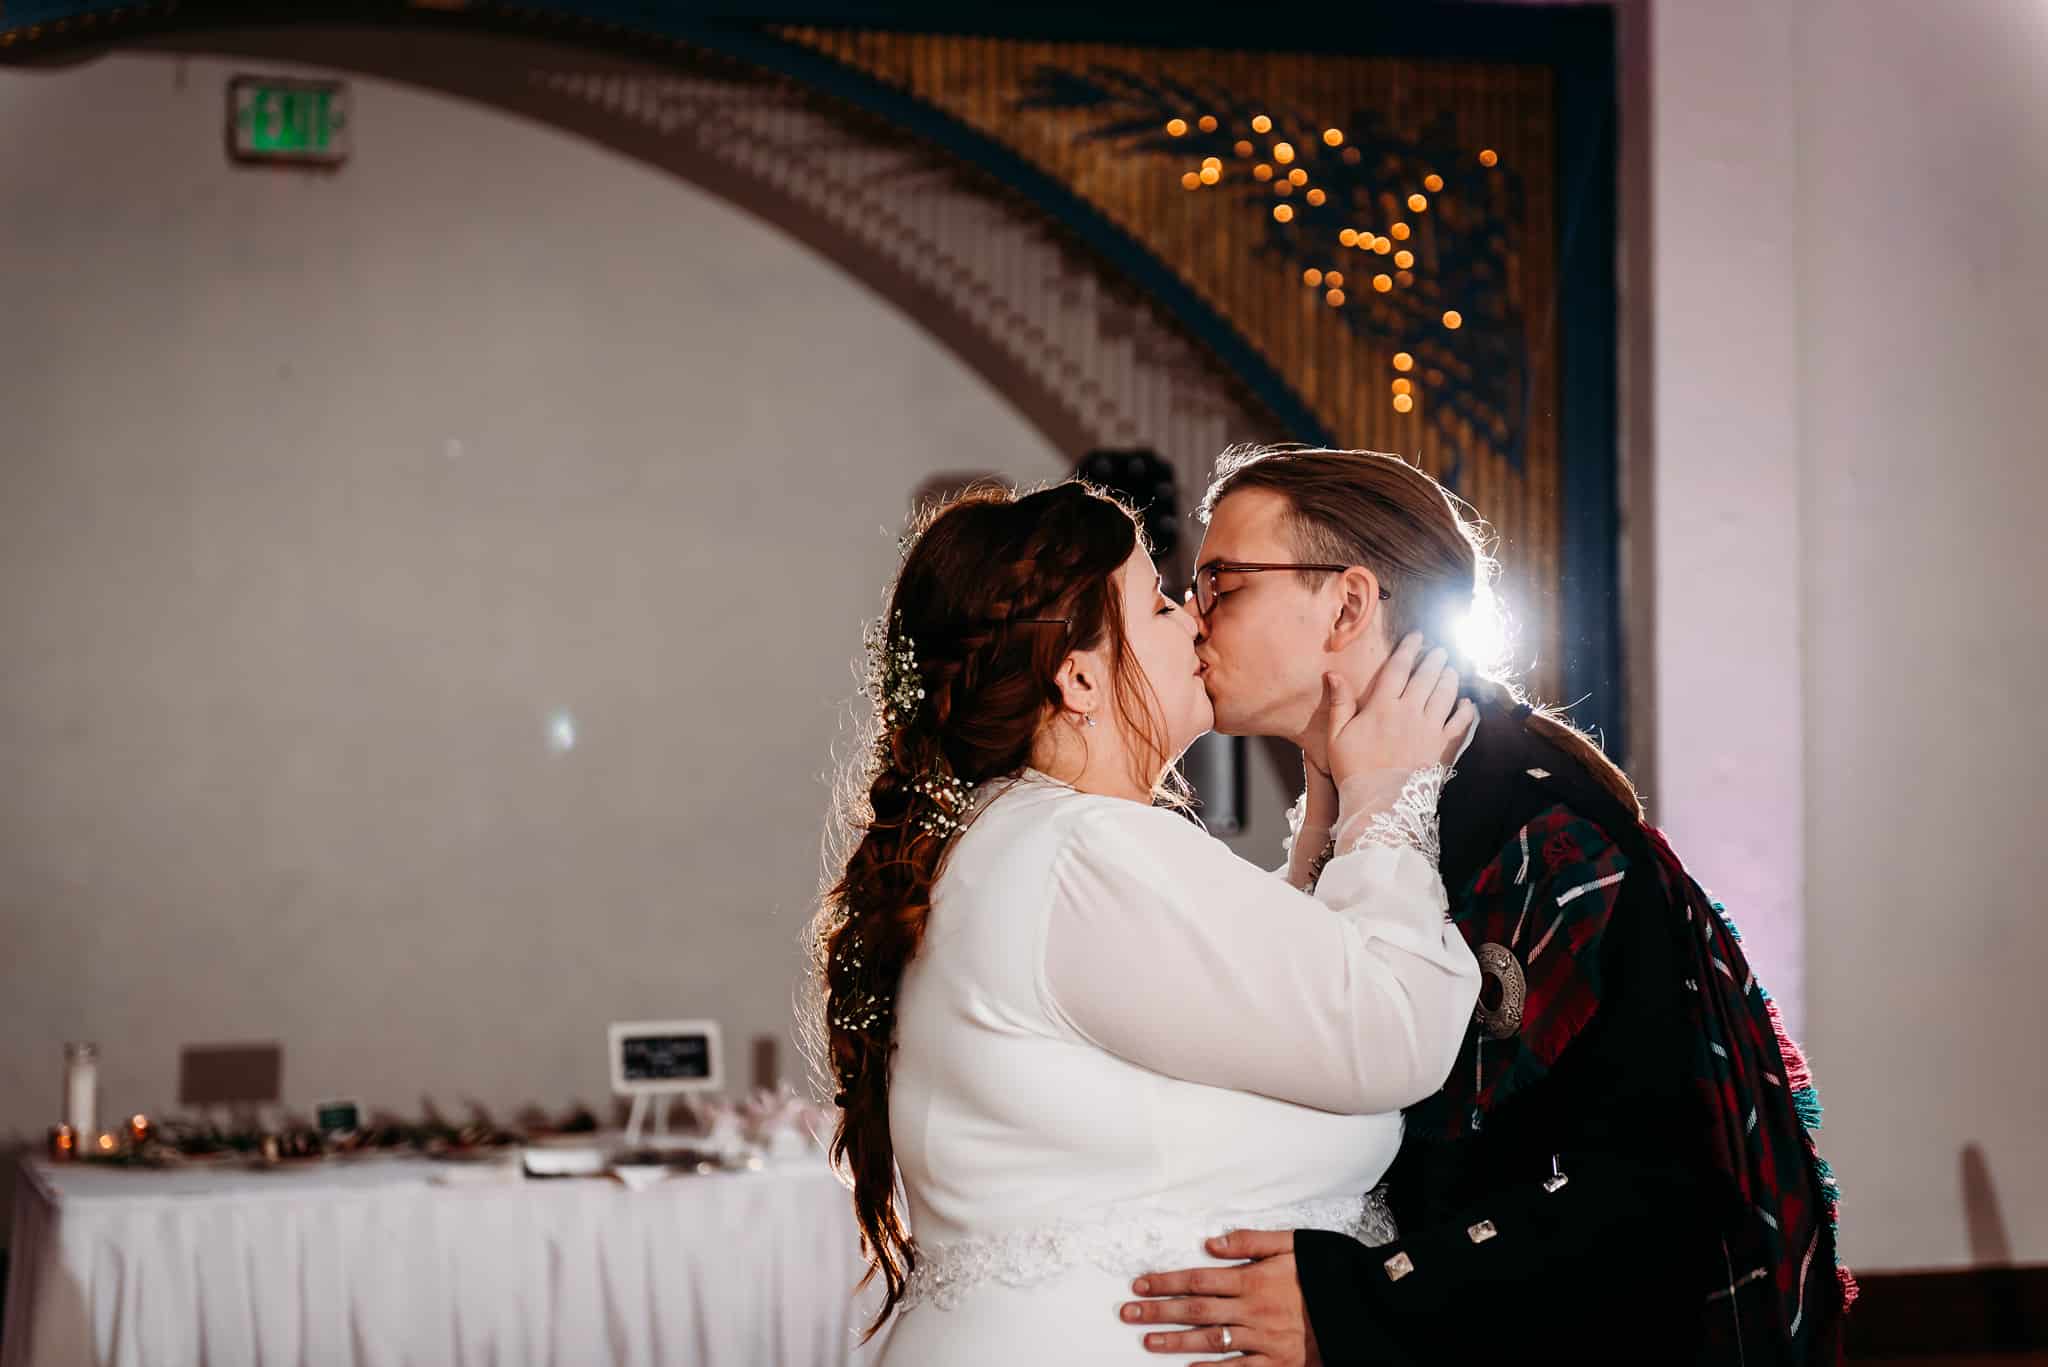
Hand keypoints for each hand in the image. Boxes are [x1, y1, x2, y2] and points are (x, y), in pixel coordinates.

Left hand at [1120, 1229, 1321, 1366]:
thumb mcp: (1294, 1244)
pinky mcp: (1279, 1364)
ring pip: (1211, 1341)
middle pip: (1196, 1310)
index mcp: (1255, 1279)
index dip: (1166, 1282)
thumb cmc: (1330, 1272)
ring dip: (1176, 1341)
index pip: (1198, 1279)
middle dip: (1159, 1311)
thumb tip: (1212, 1243)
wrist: (1368, 1307)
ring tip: (1147, 1340)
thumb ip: (1252, 1241)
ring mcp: (1265, 1340)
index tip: (1140, 1284)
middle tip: (1128, 1313)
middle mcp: (1254, 1310)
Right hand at [1323, 634, 1473, 786]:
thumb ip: (1339, 703)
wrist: (1379, 805)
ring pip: (1446, 694)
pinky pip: (1460, 723)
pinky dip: (1466, 710)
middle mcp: (1409, 712)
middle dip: (1435, 659)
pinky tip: (1467, 703)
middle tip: (1440, 649)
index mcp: (1382, 706)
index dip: (1409, 649)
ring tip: (1451, 669)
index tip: (1416, 637)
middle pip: (1427, 676)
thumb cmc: (1353, 771)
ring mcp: (1429, 729)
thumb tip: (1333, 674)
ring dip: (1450, 677)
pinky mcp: (1442, 747)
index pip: (1398, 668)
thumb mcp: (1337, 736)